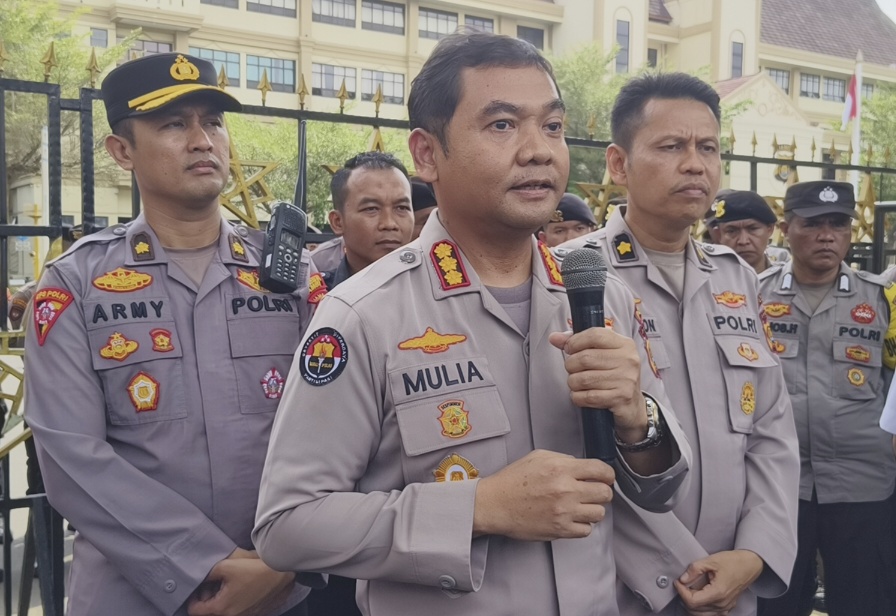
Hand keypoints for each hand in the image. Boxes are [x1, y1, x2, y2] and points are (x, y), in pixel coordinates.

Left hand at [188, 548, 294, 615]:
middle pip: (209, 612)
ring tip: (228, 584)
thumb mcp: (224, 565)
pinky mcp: (256, 613)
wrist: (281, 571)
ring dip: (222, 600)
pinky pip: (239, 610)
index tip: (199, 587)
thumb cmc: (253, 569)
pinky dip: (236, 601)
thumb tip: (200, 578)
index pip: (194, 610)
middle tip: (213, 583)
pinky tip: (242, 588)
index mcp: (220, 608)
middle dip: (208, 598)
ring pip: (224, 611)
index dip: (193, 597)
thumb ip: (207, 573)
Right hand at [473, 449, 613, 540]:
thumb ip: (564, 459)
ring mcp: (564, 512)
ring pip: (599, 513)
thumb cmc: (512, 481)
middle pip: (605, 493)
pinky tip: (571, 518)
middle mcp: (566, 490)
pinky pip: (586, 530)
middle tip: (593, 492)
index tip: (605, 478)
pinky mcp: (560, 530)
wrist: (494, 504)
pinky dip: (582, 525)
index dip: (607, 474)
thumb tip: (582, 467)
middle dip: (602, 491)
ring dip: (592, 509)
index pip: (601, 470)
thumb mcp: (538, 457)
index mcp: (561, 468)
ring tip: (580, 506)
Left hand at [549, 328, 646, 440]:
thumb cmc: (614, 376)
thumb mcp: (602, 354)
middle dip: (571, 365)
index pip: (594, 335)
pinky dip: (578, 397)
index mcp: (624, 344)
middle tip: (574, 370)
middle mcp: (628, 360)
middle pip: (585, 358)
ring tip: (578, 384)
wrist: (632, 406)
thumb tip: (554, 337)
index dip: (575, 341)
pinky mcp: (621, 398)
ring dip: (573, 383)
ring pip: (583, 379)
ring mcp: (626, 379)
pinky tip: (582, 396)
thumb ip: (578, 343)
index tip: (569, 349)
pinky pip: (587, 397)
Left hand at [674, 550, 763, 614]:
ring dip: (691, 604)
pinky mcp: (727, 607)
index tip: (678, 582)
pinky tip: (698, 596)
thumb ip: (695, 569)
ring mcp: (725, 608)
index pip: (692, 601)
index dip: (681, 591)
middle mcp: (722, 604)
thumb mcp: (712, 560)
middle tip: (682, 585)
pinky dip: (700, 608)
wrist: (750, 565)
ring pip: (701, 614)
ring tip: (687, 590)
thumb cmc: (733, 561)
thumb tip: (683, 579)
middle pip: (694, 610)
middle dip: (684, 597)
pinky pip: (709, 613)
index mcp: (718, 593)